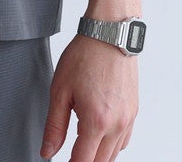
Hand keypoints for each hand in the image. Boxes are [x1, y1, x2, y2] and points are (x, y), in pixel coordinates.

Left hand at [40, 32, 137, 161]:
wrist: (110, 32)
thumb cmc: (85, 55)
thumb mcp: (60, 90)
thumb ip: (54, 126)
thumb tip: (47, 152)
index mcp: (96, 121)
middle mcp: (117, 124)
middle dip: (84, 161)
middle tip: (70, 155)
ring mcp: (128, 119)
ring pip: (114, 154)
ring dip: (98, 156)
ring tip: (81, 146)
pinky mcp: (134, 111)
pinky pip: (124, 140)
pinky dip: (111, 145)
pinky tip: (99, 135)